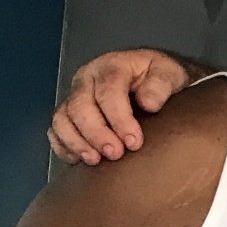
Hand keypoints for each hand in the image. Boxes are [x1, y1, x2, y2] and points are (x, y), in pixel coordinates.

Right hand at [48, 50, 190, 164]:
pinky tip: (78, 159)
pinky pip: (56, 130)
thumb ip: (162, 84)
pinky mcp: (69, 113)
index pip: (108, 90)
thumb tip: (149, 103)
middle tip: (115, 154)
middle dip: (96, 133)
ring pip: (62, 118)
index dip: (119, 118)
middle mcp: (87, 79)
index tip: (133, 141)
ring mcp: (75, 96)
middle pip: (80, 106)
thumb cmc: (161, 78)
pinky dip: (63, 145)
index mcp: (112, 66)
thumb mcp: (170, 73)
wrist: (154, 80)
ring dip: (76, 142)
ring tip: (95, 160)